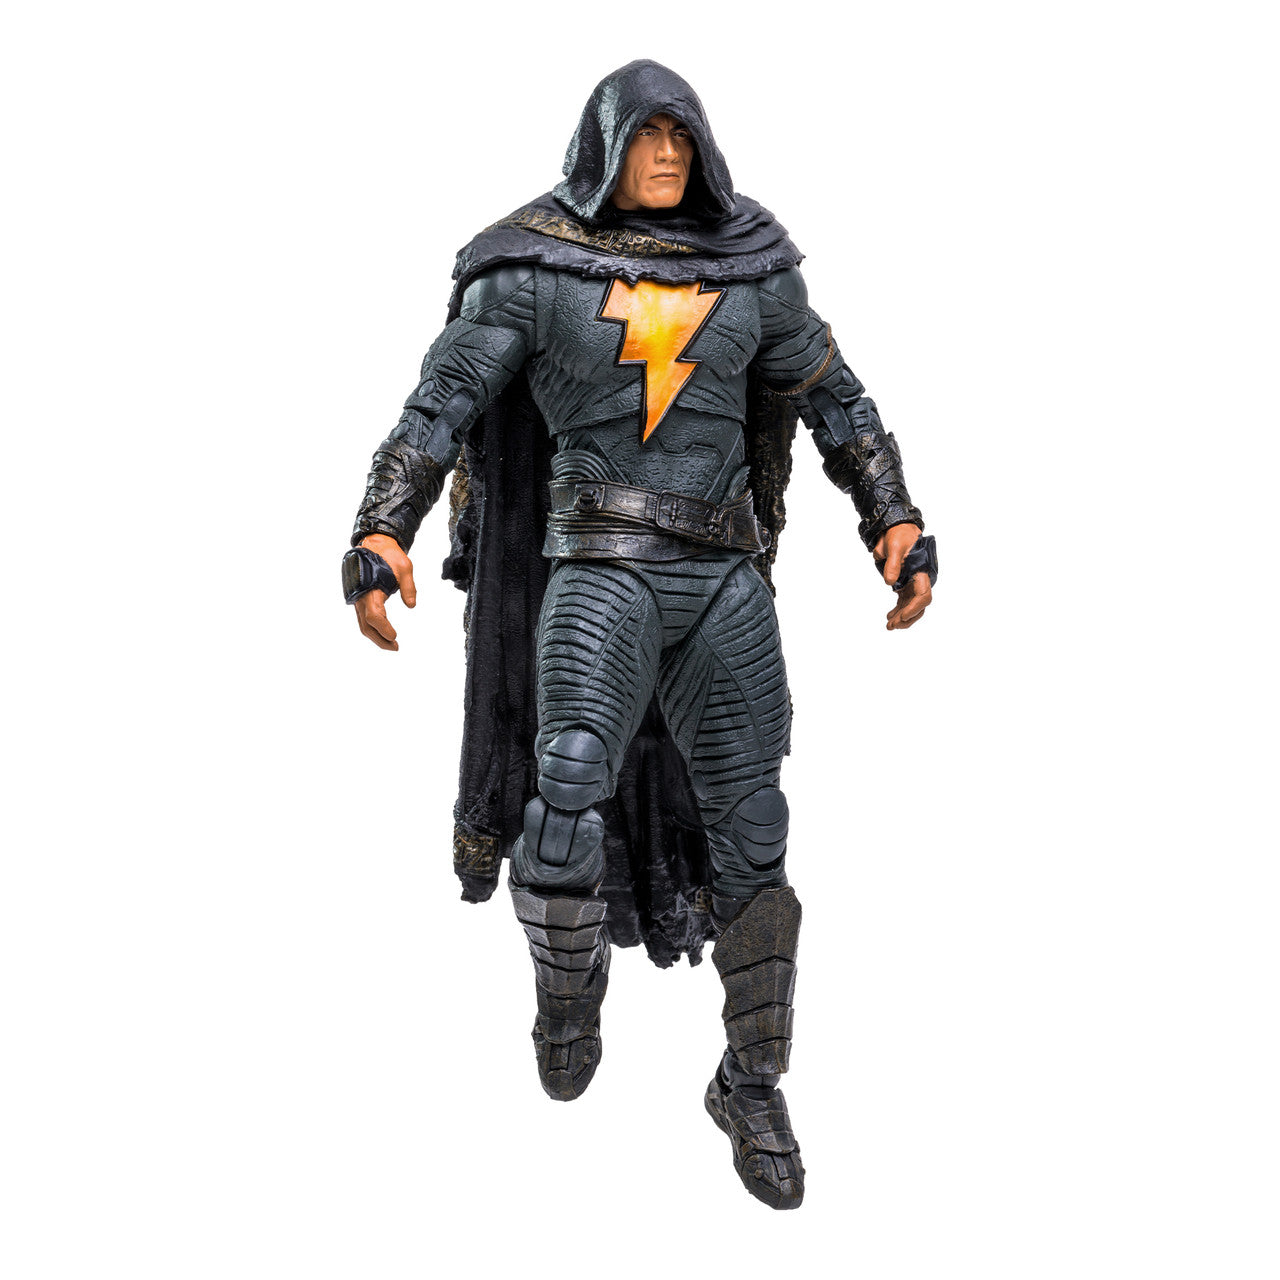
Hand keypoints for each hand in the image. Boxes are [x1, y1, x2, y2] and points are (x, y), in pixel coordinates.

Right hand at [354, 534, 416, 649]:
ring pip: (363, 624)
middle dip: (380, 639)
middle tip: (396, 647)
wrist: (373, 543)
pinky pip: (363, 618)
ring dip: (376, 636)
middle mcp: (361, 596)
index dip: (384, 629)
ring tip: (392, 644)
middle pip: (366, 626)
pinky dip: (372, 628)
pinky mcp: (359, 598)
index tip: (395, 636)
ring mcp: (358, 598)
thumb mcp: (405, 567)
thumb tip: (411, 605)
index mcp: (370, 589)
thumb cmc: (389, 554)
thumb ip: (409, 587)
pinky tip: (384, 632)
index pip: (374, 616)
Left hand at [874, 524, 932, 631]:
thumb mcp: (894, 546)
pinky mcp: (906, 583)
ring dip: (902, 617)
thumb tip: (890, 583)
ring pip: (912, 605)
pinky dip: (898, 610)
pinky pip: (905, 601)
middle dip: (907, 617)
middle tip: (891, 626)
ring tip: (889, 625)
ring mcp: (914, 582)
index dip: (914, 608)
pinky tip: (890, 617)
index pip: (923, 595)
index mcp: (921, 571)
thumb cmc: (899, 535)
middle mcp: (920, 579)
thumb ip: (892, 564)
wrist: (899, 528)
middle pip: (918, 604)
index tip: (901, 617)